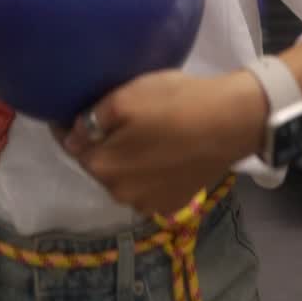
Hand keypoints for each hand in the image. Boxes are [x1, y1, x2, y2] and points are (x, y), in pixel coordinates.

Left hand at [55, 69, 266, 215]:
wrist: (230, 122)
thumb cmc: (175, 102)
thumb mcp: (126, 97)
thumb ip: (92, 118)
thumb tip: (73, 133)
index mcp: (103, 166)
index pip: (72, 145)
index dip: (70, 124)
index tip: (77, 106)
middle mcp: (120, 193)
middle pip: (99, 162)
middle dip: (100, 142)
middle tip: (115, 116)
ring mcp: (148, 203)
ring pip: (124, 176)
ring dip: (125, 158)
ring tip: (141, 132)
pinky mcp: (173, 203)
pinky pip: (148, 185)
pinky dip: (148, 171)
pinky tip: (162, 151)